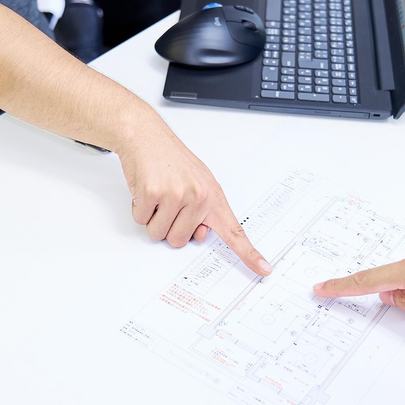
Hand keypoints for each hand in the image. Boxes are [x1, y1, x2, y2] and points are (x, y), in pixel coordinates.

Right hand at [118, 124, 272, 276]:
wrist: (147, 136)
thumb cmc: (171, 160)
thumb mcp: (198, 182)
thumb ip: (204, 211)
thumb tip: (200, 234)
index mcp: (213, 197)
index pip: (234, 231)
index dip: (249, 253)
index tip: (264, 269)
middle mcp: (199, 196)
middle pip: (179, 241)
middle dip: (168, 226)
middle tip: (168, 202)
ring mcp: (176, 195)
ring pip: (158, 234)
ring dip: (153, 218)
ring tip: (157, 194)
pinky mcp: (153, 193)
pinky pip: (142, 220)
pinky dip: (139, 208)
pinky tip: (146, 189)